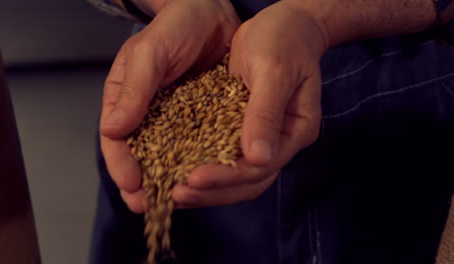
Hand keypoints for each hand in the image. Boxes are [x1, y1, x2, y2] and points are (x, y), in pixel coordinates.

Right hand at [99, 0, 239, 212]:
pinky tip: (204, 180)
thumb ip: (133, 88)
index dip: (121, 164)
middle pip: (140, 155)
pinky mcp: (202, 119)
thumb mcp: (149, 53)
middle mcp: (148, 114)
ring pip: (168, 157)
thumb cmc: (175, 26)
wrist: (211, 14)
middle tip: (148, 207)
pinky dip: (198, 164)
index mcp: (126, 99)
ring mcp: (175, 119)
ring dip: (169, 181)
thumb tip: (113, 129)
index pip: (116, 139)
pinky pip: (197, 146)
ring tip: (174, 203)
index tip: (131, 184)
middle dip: (142, 183)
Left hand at [172, 1, 325, 206]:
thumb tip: (258, 158)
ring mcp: (262, 137)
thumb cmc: (283, 40)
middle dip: (212, 191)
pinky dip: (201, 164)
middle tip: (176, 195)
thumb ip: (266, 114)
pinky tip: (175, 169)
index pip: (261, 167)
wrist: (284, 24)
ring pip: (234, 174)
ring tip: (170, 192)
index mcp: (295, 130)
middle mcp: (279, 141)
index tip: (195, 178)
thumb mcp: (274, 72)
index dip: (227, 177)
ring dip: (205, 187)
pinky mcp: (242, 128)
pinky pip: (222, 154)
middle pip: (247, 181)